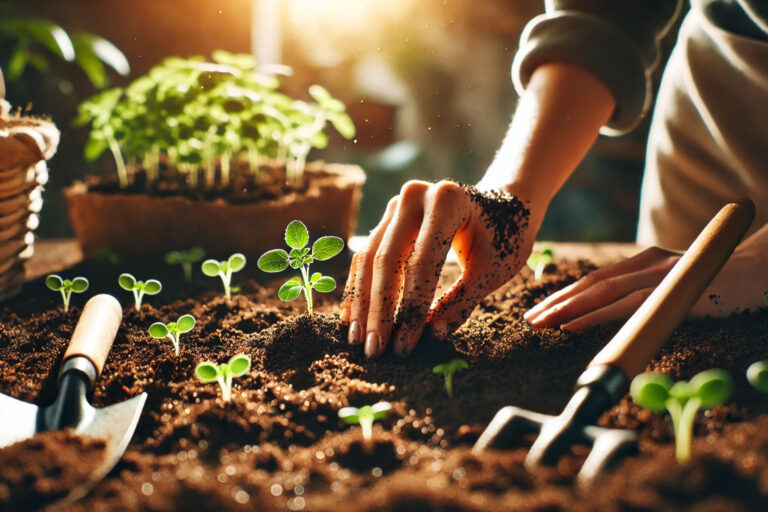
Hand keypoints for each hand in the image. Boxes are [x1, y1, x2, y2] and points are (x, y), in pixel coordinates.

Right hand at [340, 179, 541, 357]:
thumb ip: (461, 302)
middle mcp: (416, 196)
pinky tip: (352, 317)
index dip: (409, 310)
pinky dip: (359, 286)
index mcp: (447, 202)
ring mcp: (398, 204)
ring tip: (357, 340)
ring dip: (362, 302)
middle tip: (373, 351)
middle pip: (387, 260)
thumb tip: (430, 336)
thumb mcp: (491, 270)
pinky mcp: (388, 216)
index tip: (403, 348)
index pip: (421, 264)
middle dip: (378, 311)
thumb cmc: (504, 238)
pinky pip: (367, 254)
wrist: (505, 202)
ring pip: (370, 258)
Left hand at [524, 243, 766, 330]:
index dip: (565, 294)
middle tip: (529, 319)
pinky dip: (595, 316)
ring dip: (566, 310)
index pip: (595, 279)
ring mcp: (657, 276)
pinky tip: (572, 326)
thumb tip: (615, 316)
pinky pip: (624, 306)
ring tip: (540, 323)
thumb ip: (647, 294)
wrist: (758, 271)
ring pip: (601, 293)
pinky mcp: (671, 291)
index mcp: (643, 262)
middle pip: (590, 283)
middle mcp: (645, 264)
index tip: (540, 310)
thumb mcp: (675, 285)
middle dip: (556, 302)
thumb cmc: (718, 283)